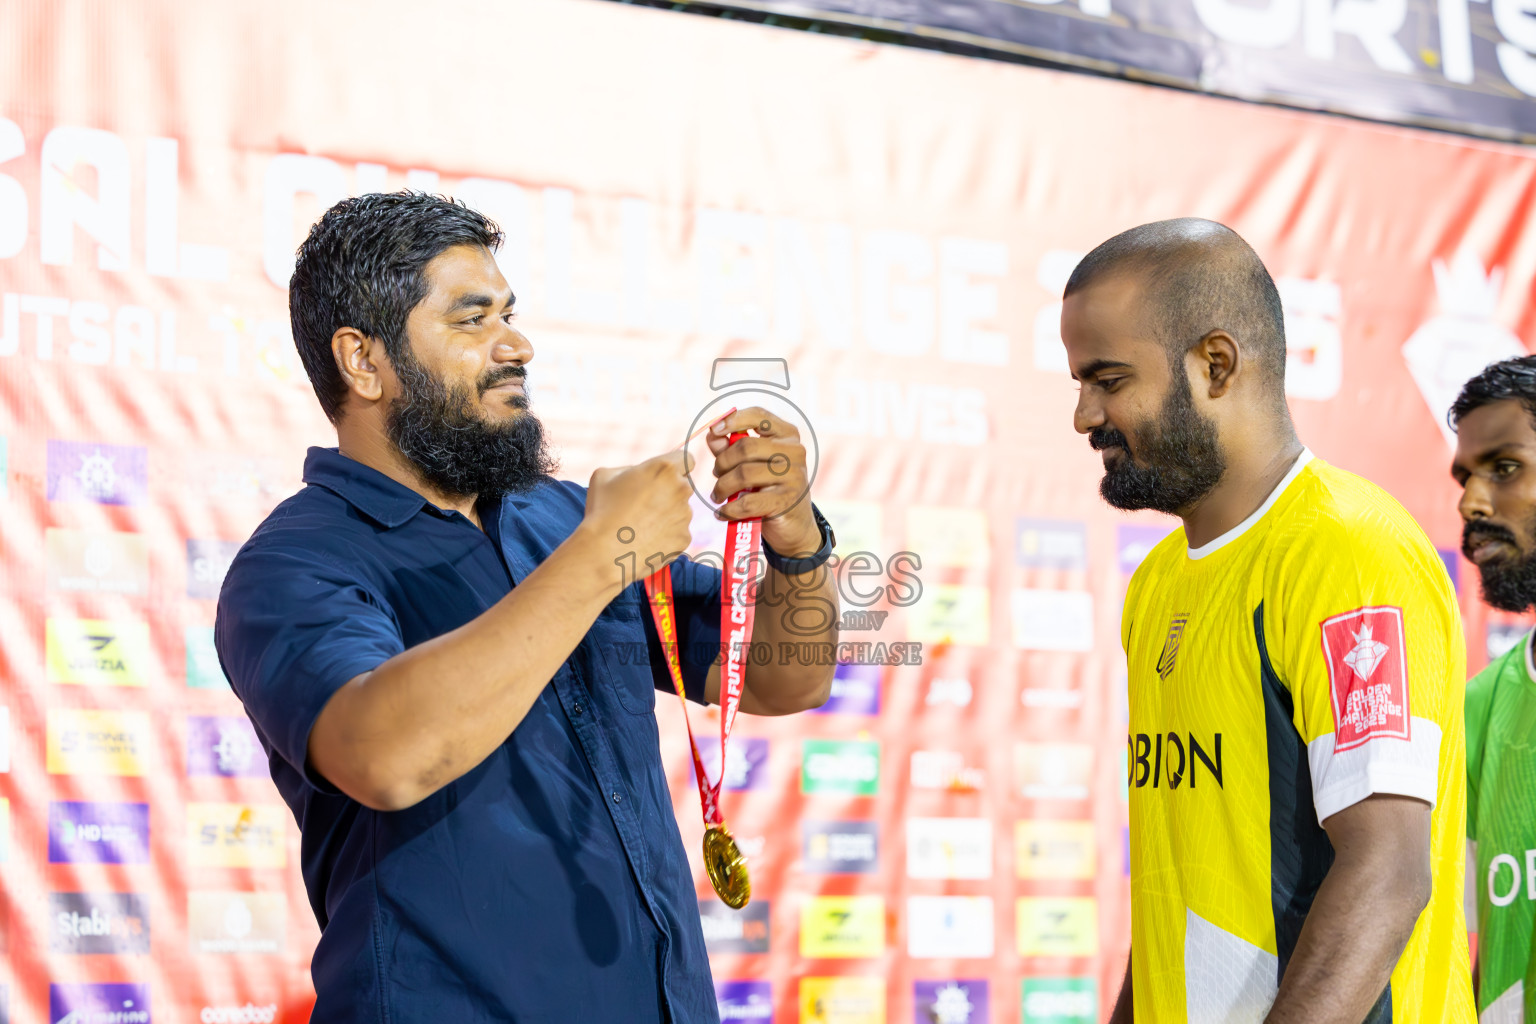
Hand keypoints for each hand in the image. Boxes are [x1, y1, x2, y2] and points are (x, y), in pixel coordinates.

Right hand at [584, 451, 693, 579]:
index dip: (675, 468)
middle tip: (645, 504)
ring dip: (668, 514)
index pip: (687, 460)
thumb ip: (630, 468)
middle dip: (669, 492)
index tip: (664, 477)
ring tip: (641, 525)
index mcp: (664, 469)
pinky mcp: (684, 538)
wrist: (604, 552)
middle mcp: (681, 489)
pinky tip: (646, 539)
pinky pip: (678, 532)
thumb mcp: (606, 475)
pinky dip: (666, 535)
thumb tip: (641, 474)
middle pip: (683, 486)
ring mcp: (685, 515)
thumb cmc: (601, 510)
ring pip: (681, 510)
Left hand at [706, 407, 818, 554]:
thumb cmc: (769, 488)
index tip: (714, 429)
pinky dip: (729, 509)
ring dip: (722, 487)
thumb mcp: (752, 465)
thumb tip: (712, 434)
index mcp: (787, 435)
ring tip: (717, 496)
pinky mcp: (787, 500)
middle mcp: (794, 451)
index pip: (759, 416)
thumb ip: (731, 448)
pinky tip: (722, 513)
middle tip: (716, 476)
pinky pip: (747, 502)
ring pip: (743, 474)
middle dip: (722, 462)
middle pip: (745, 447)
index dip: (733, 420)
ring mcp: (793, 476)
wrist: (794, 525)